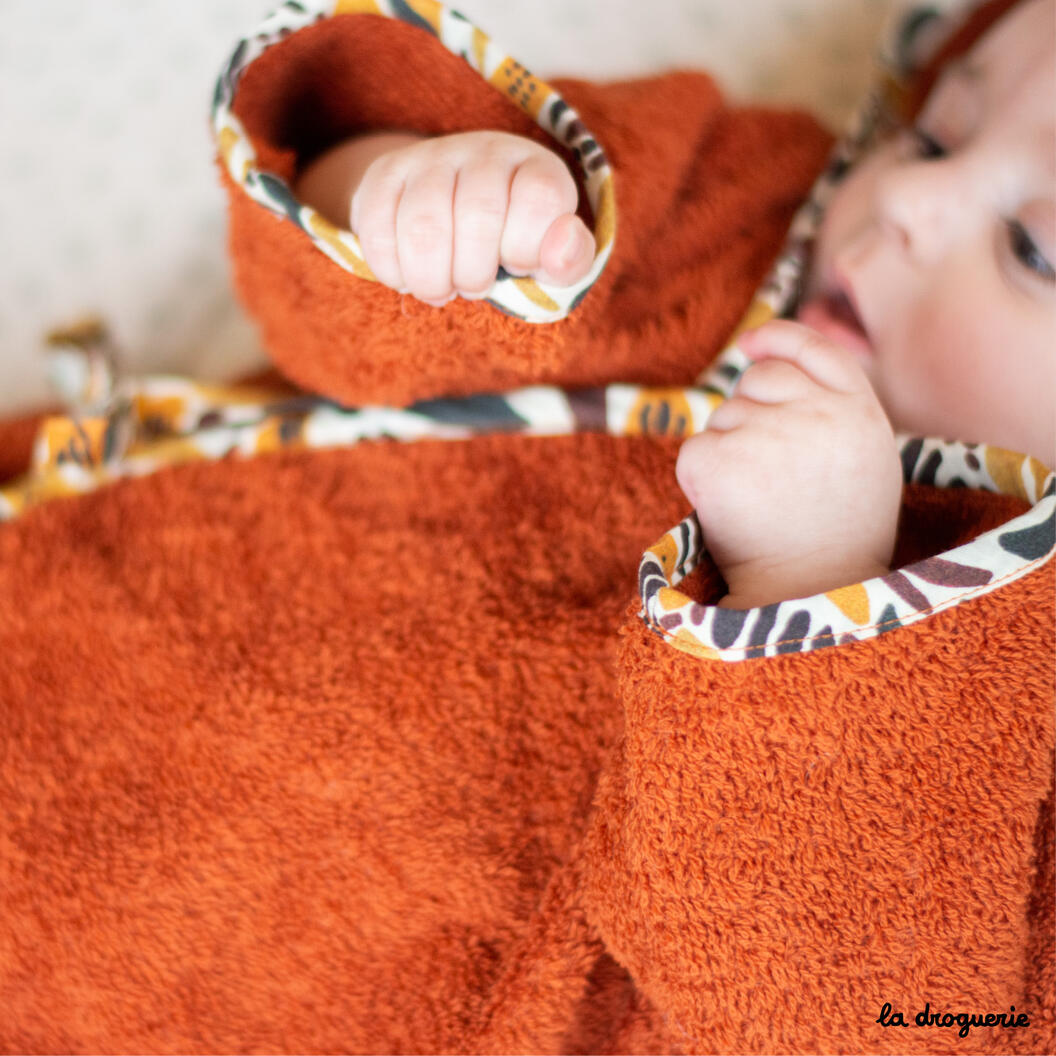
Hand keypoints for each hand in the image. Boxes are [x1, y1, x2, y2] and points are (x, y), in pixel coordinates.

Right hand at [345, 130, 595, 305]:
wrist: (451, 214)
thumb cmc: (509, 244)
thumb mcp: (549, 259)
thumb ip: (568, 260)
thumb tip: (562, 248)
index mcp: (535, 167)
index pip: (540, 198)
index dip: (526, 248)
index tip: (517, 264)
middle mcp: (484, 151)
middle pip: (478, 214)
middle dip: (473, 273)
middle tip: (472, 287)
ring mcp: (431, 158)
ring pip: (424, 226)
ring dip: (431, 278)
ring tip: (440, 288)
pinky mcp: (385, 174)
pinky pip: (379, 229)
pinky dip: (393, 271)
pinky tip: (409, 277)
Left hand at [675, 321, 903, 607]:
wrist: (809, 595)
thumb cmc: (837, 538)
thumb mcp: (864, 465)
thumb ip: (836, 414)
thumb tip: (771, 367)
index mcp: (861, 413)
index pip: (815, 350)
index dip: (778, 339)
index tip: (750, 343)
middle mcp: (816, 414)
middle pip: (761, 377)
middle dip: (750, 408)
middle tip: (763, 470)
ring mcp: (765, 434)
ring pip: (725, 416)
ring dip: (729, 450)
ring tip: (758, 502)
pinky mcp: (718, 460)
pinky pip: (695, 449)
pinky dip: (700, 476)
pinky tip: (728, 510)